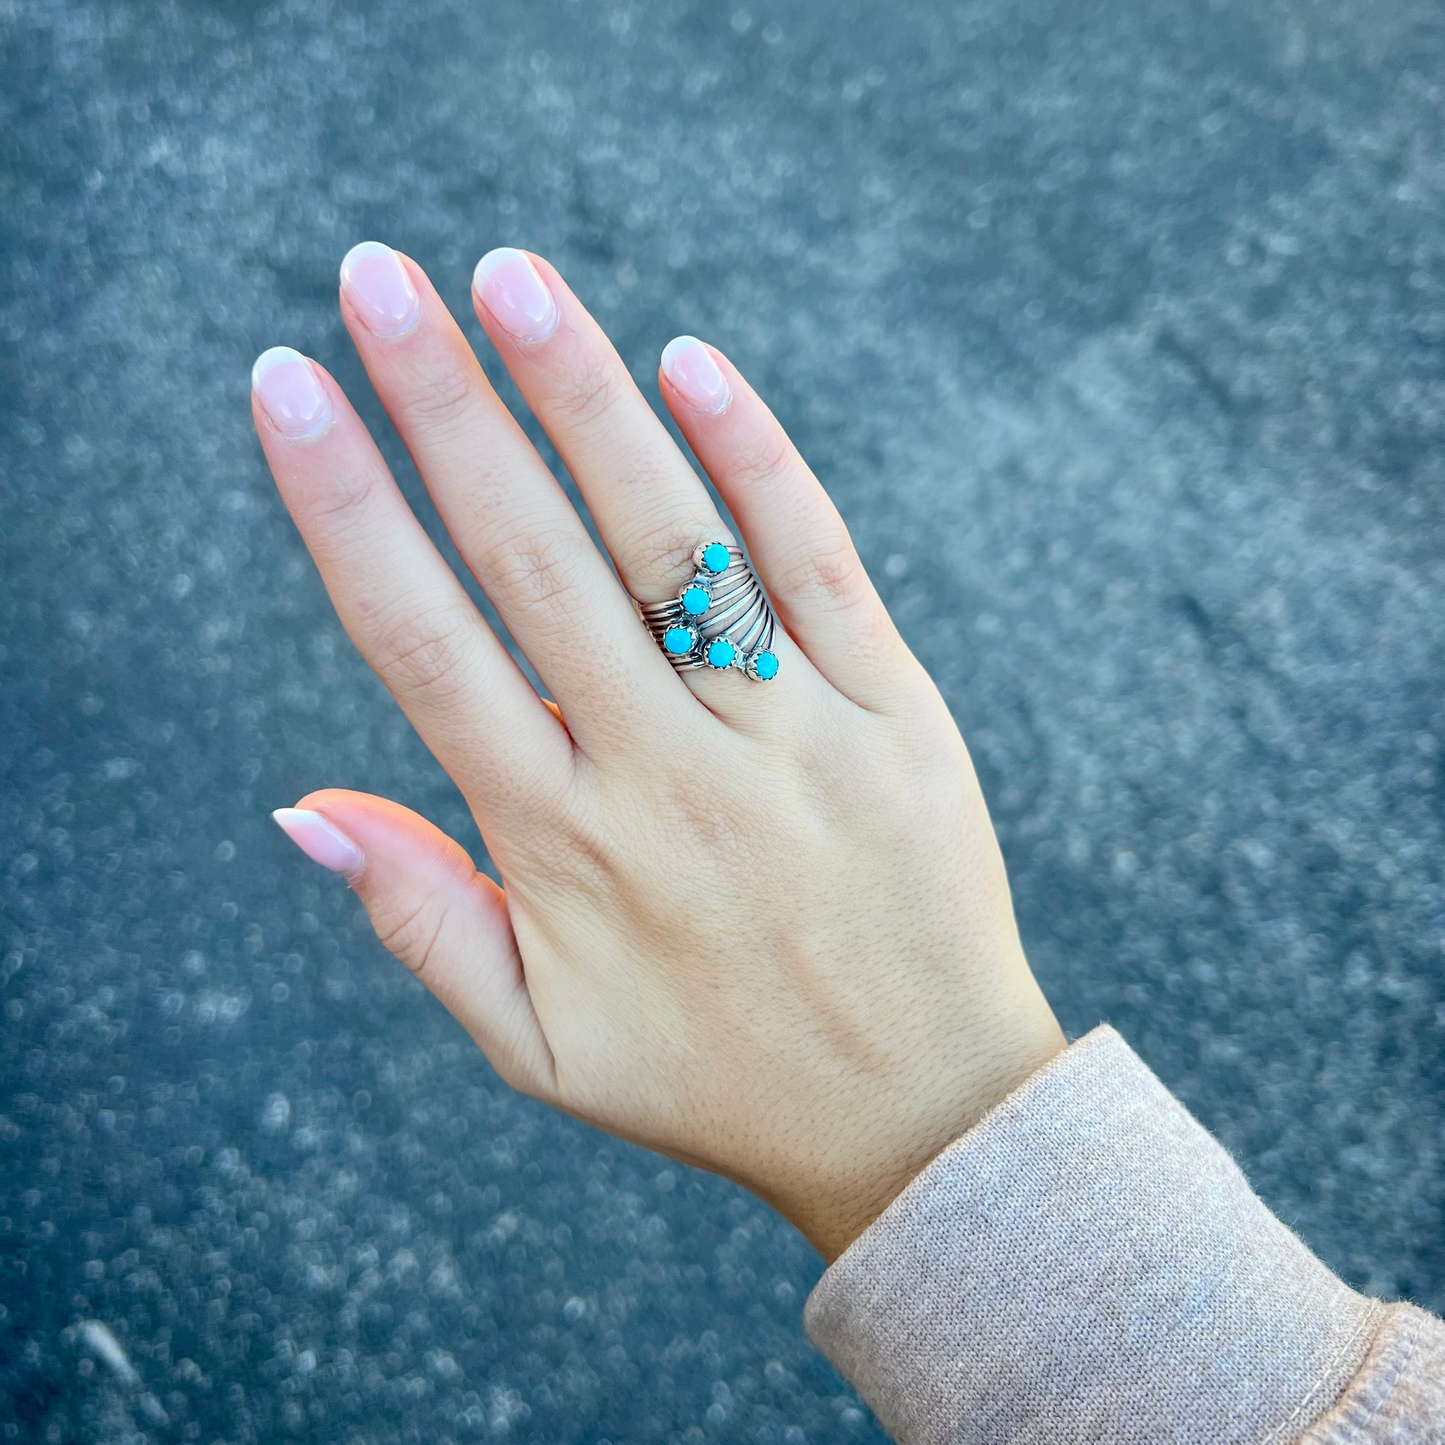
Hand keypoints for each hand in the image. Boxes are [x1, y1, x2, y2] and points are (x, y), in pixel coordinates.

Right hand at [252, 243, 1063, 1260]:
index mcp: (564, 848)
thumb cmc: (714, 1076)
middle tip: (374, 276)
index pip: (425, 647)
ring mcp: (790, 736)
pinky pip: (818, 566)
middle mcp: (669, 774)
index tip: (288, 391)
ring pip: (673, 543)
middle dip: (444, 410)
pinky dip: (758, 461)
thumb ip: (425, 922)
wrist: (920, 1113)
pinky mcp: (895, 714)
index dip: (346, 512)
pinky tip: (693, 365)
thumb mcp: (541, 1046)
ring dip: (584, 402)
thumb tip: (303, 807)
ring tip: (508, 280)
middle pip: (535, 562)